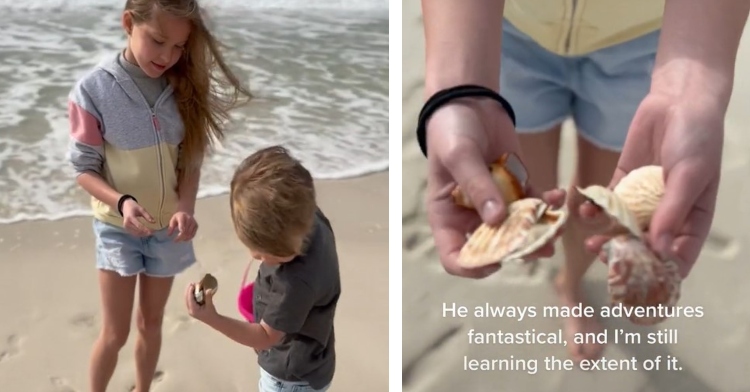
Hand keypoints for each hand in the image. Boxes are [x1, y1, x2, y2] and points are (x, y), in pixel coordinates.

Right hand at [121, 198, 154, 236]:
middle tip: (153, 232)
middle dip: (145, 233)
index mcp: (130, 217)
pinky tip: (145, 233)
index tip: (152, 231)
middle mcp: (127, 223)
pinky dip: (140, 234)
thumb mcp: (141, 209)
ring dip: (143, 234)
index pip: (139, 225)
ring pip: (135, 234)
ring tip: (150, 233)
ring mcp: (125, 227)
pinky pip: (133, 233)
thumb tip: (154, 222)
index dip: (146, 229)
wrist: (125, 206)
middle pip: (137, 231)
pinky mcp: (126, 229)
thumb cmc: (134, 207)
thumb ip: (147, 216)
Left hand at [168, 211, 197, 241]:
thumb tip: (169, 235)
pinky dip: (189, 238)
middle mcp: (189, 219)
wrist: (186, 212)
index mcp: (182, 217)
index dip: (179, 233)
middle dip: (180, 237)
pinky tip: (184, 239)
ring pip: (189, 234)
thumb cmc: (178, 217)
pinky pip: (193, 234)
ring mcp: (194, 223)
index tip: (175, 239)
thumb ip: (171, 227)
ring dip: (184, 238)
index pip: (182, 225)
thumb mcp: (172, 220)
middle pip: (185, 231)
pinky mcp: (196, 226)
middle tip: (175, 241)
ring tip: (179, 240)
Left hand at [185, 283, 217, 321]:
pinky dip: (191, 295)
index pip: (190, 299)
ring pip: (187, 299)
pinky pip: (189, 300)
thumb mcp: (210, 305)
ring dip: (189, 292)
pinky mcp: (192, 309)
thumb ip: (208, 297)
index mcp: (193, 310)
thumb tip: (208, 289)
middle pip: (186, 298)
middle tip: (191, 283)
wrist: (212, 320)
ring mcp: (190, 310)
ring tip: (192, 285)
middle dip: (188, 290)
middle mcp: (190, 310)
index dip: (190, 291)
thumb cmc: (211, 313)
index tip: (192, 285)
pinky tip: (193, 291)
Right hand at [425, 101, 566, 277]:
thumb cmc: (451, 130)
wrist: (469, 100)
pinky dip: (548, 206)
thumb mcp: (459, 156)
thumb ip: (478, 187)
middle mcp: (471, 216)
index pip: (455, 256)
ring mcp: (496, 204)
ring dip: (540, 231)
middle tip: (541, 245)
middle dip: (518, 249)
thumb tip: (497, 220)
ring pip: (519, 230)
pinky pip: (533, 206)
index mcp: (447, 216)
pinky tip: (558, 195)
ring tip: (557, 225)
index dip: (473, 266)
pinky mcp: (516, 189)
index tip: (497, 262)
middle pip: (493, 248)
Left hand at [582, 93, 722, 277]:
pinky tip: (584, 214)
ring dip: (606, 236)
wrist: (677, 99)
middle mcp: (667, 212)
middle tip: (607, 260)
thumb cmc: (696, 138)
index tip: (642, 283)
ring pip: (622, 226)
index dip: (663, 271)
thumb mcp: (689, 175)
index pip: (680, 254)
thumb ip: (672, 211)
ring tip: (591, 244)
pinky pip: (608, 203)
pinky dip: (596, 210)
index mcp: (693, 217)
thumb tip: (659, 249)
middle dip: (625, 255)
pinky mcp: (623, 182)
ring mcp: (644, 198)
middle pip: (645, 244)